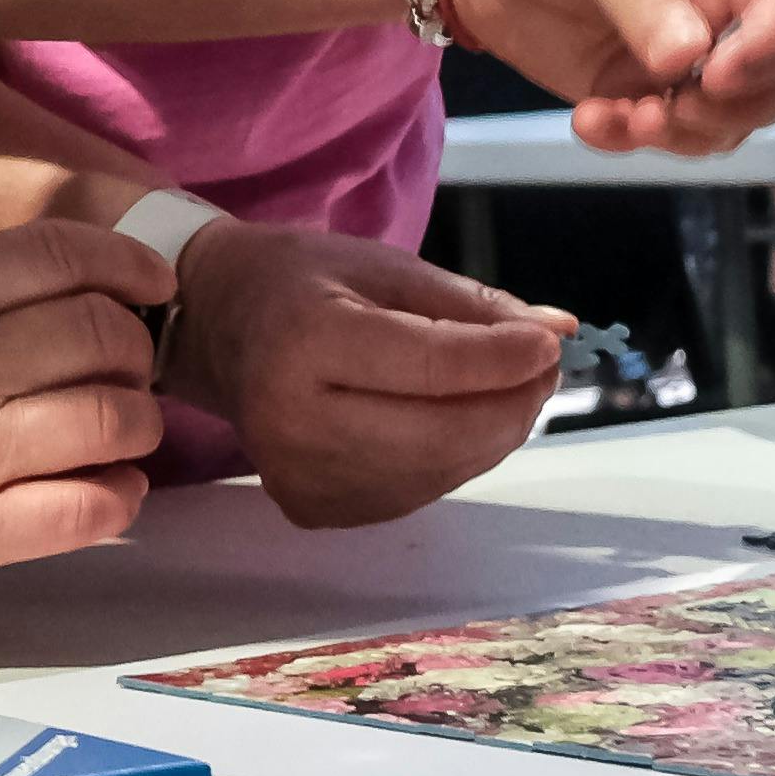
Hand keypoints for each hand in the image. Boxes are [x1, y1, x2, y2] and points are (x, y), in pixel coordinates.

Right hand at [0, 221, 166, 621]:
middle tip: (133, 365)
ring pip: (109, 420)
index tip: (154, 283)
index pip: (59, 254)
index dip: (127, 262)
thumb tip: (79, 290)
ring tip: (127, 427)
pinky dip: (121, 495)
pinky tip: (115, 487)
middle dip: (138, 346)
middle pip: (100, 334)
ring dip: (139, 421)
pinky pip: (86, 510)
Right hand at [161, 223, 569, 528]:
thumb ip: (471, 305)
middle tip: (544, 370)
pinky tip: (457, 420)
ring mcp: (296, 477)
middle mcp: (291, 422)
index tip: (552, 345)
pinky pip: (410, 493)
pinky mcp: (308, 509)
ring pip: (434, 473)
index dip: (502, 361)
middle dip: (510, 408)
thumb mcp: (384, 266)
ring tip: (509, 390)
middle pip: (439, 436)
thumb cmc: (300, 282)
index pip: (429, 367)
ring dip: (489, 436)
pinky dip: (451, 459)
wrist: (216, 327)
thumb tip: (558, 333)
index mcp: (304, 343)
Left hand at [440, 0, 774, 152]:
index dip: (771, 45)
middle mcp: (722, 4)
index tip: (718, 71)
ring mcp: (683, 53)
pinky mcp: (637, 88)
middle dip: (740, 106)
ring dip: (688, 132)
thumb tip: (691, 63)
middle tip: (677, 106)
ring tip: (629, 119)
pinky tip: (589, 121)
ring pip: (731, 118)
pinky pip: (665, 133)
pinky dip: (635, 139)